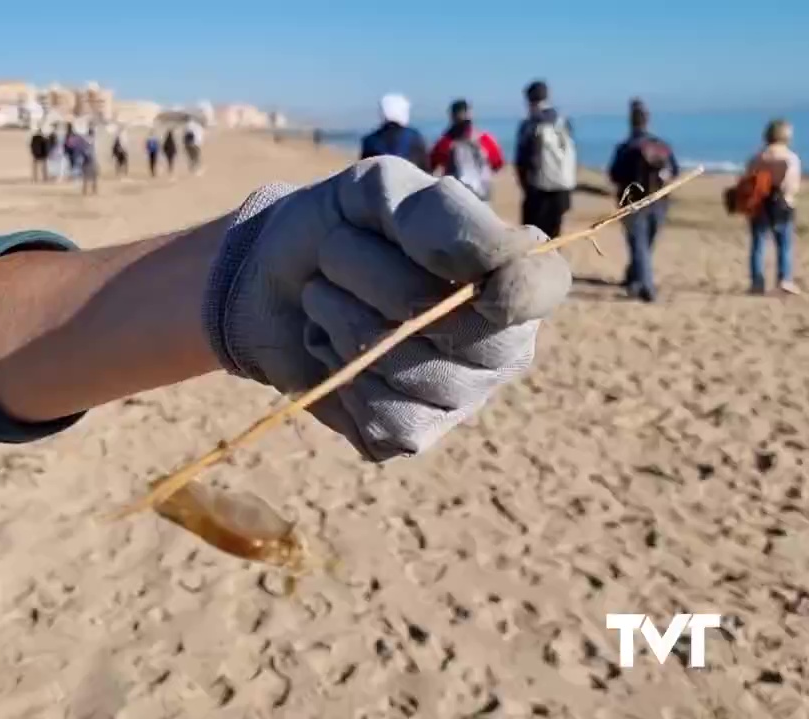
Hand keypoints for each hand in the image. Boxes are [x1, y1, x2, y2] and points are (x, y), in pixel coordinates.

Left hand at [203, 156, 570, 459]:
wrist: (267, 278)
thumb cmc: (338, 227)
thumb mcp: (380, 192)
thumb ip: (440, 215)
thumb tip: (507, 254)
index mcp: (513, 275)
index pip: (541, 287)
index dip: (507, 284)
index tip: (455, 264)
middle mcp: (502, 345)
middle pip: (459, 332)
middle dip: (376, 281)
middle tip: (336, 253)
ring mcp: (460, 397)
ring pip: (410, 374)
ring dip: (343, 323)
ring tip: (326, 298)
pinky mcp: (410, 435)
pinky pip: (383, 418)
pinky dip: (338, 373)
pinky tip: (329, 347)